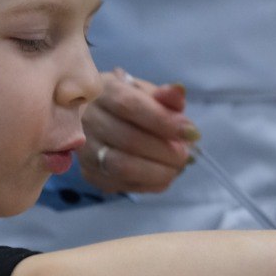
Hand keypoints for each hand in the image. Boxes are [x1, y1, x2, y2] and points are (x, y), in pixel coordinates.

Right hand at [79, 68, 198, 192]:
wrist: (100, 120)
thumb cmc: (130, 104)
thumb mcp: (148, 93)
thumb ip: (165, 95)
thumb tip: (179, 92)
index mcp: (104, 91)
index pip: (130, 106)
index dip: (163, 121)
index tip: (190, 133)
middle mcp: (88, 119)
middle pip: (128, 139)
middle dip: (164, 150)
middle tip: (185, 154)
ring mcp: (85, 149)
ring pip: (122, 166)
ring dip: (157, 171)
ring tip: (176, 167)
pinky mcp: (89, 173)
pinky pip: (121, 184)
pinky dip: (149, 184)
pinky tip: (163, 176)